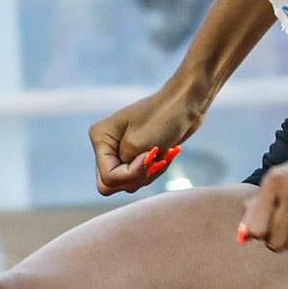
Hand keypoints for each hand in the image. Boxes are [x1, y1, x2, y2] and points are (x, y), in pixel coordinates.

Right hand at [90, 79, 207, 193]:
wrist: (187, 103)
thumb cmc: (163, 117)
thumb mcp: (139, 146)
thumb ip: (126, 171)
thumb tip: (126, 183)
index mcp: (100, 138)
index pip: (108, 177)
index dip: (131, 174)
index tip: (150, 156)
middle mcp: (106, 146)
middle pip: (113, 184)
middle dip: (138, 177)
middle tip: (155, 160)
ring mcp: (121, 151)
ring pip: (129, 183)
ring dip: (151, 173)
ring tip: (164, 151)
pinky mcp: (136, 155)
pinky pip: (141, 177)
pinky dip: (156, 170)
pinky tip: (167, 153)